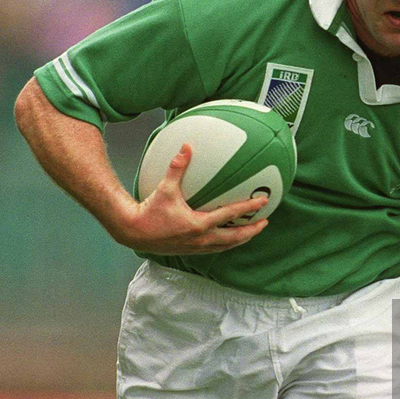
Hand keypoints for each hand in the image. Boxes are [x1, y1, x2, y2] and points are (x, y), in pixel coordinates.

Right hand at [118, 144, 269, 254]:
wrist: (134, 233)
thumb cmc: (149, 211)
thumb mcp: (165, 189)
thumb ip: (177, 168)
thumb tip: (186, 147)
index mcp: (199, 224)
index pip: (231, 214)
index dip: (249, 207)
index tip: (263, 201)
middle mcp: (201, 239)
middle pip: (235, 237)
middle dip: (252, 230)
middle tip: (265, 222)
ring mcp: (197, 247)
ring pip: (226, 246)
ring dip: (242, 239)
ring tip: (253, 231)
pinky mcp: (191, 251)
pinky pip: (215, 249)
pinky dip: (227, 244)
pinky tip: (230, 239)